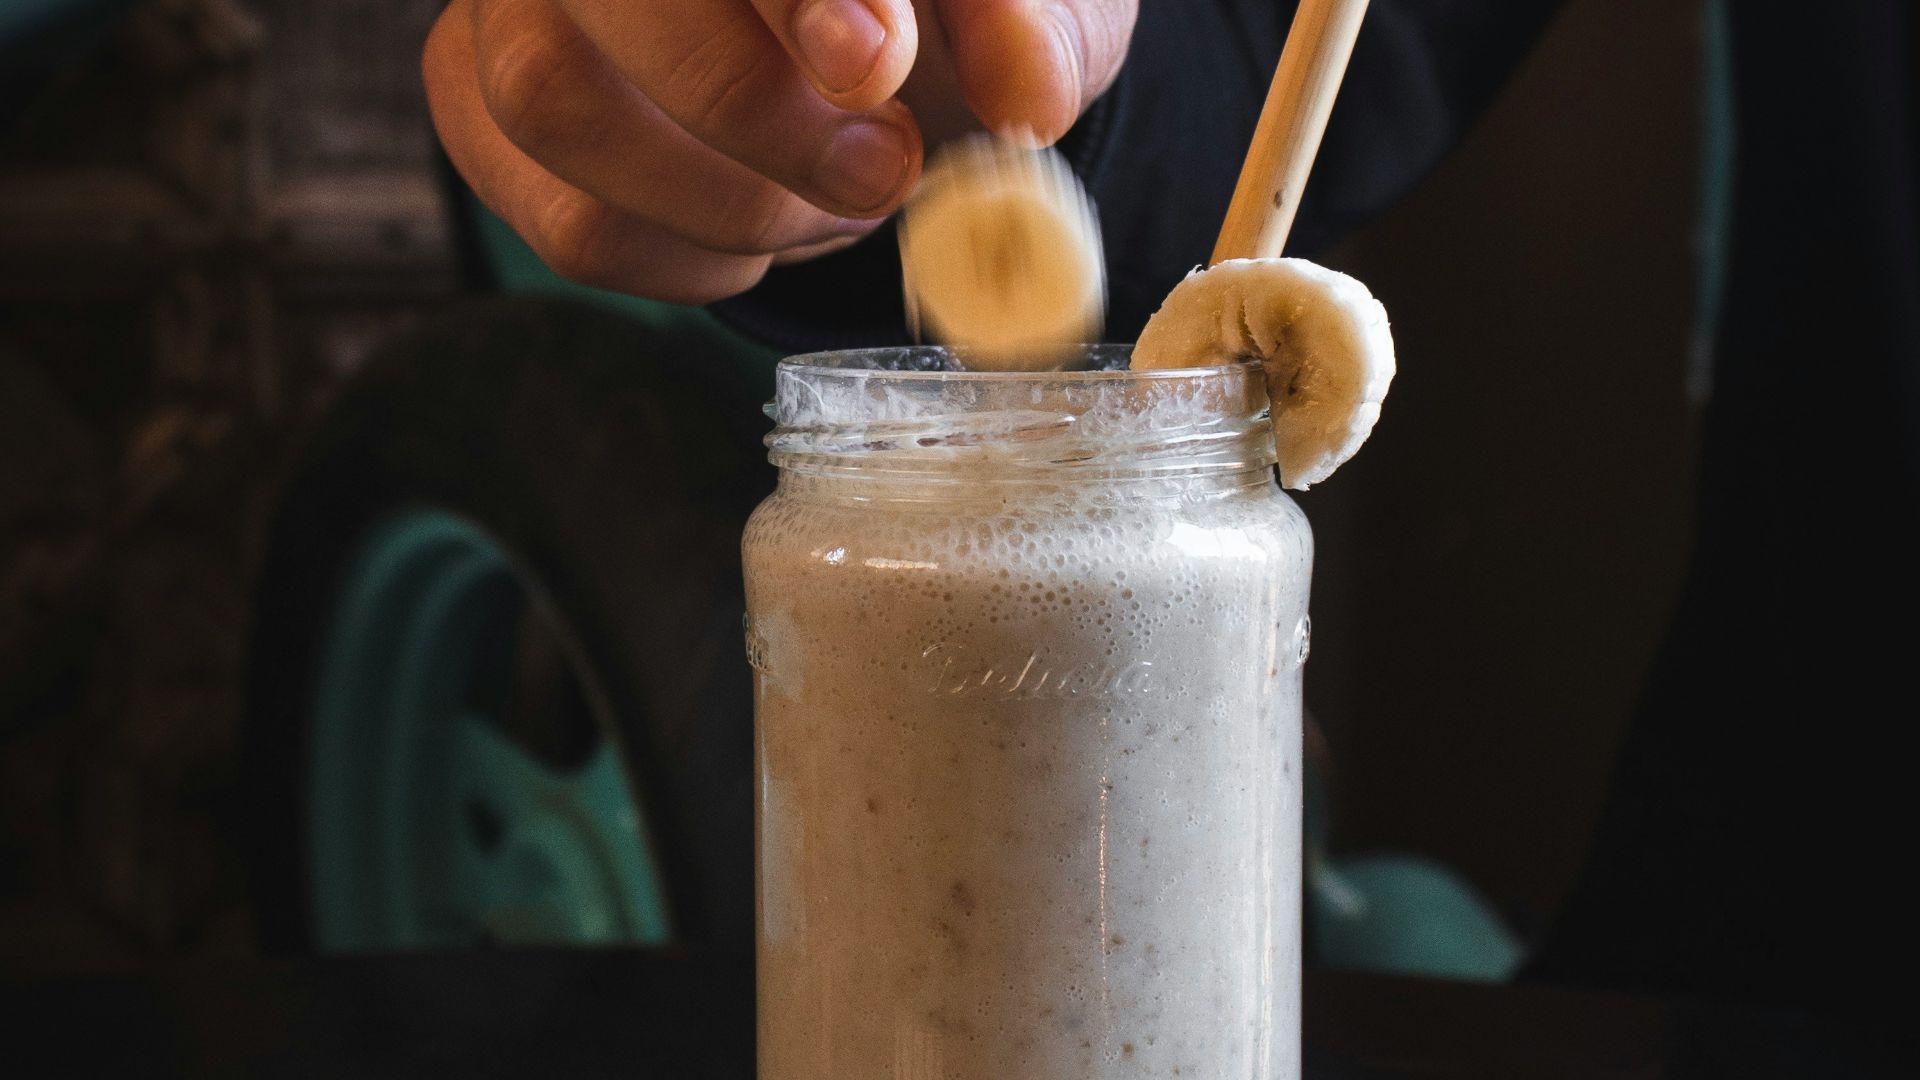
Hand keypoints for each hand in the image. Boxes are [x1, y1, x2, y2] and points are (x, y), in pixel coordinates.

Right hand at [422, 0, 1137, 302]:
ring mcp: (515, 9)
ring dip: (728, 198)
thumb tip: (1024, 95)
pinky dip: (690, 259)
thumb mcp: (1021, 2)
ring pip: (557, 109)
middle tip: (883, 169)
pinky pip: (566, 223)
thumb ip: (1028, 28)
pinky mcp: (482, 108)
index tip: (869, 62)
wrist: (861, 50)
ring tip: (832, 196)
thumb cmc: (927, 7)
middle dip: (760, 114)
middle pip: (613, 5)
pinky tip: (759, 224)